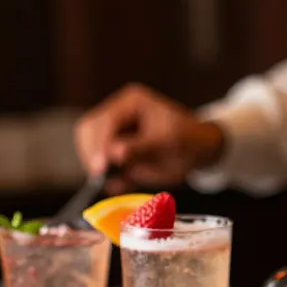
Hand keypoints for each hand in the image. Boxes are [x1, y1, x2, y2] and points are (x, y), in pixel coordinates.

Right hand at [74, 84, 224, 193]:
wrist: (198, 152)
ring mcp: (113, 131)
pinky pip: (99, 163)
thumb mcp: (169, 143)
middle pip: (90, 129)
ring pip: (88, 145)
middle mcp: (118, 113)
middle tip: (102, 175)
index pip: (106, 120)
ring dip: (96, 164)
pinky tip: (119, 183)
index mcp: (131, 103)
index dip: (101, 143)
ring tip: (113, 179)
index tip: (101, 166)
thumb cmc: (188, 140)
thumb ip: (140, 147)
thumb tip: (114, 152)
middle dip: (93, 153)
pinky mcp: (113, 150)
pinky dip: (105, 175)